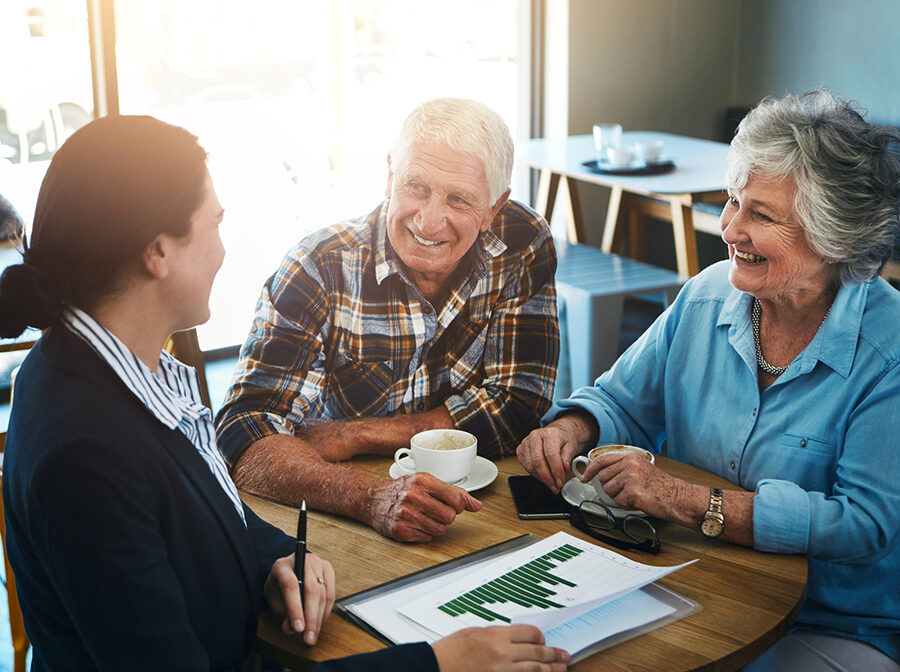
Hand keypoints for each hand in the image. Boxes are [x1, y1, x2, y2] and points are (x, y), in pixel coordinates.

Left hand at [263, 552, 335, 644]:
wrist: (287, 571)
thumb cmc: (279, 586)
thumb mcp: (274, 600)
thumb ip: (284, 614)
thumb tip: (295, 630)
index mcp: (282, 566)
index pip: (291, 586)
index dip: (295, 609)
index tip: (298, 628)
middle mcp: (302, 560)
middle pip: (311, 590)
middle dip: (311, 618)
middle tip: (308, 637)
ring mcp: (317, 563)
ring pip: (323, 594)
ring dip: (319, 618)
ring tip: (313, 634)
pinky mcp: (328, 569)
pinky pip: (331, 593)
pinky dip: (326, 611)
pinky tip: (320, 622)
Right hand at [367, 472, 481, 541]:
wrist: (373, 499)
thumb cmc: (403, 489)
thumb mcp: (427, 482)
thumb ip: (454, 492)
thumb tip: (477, 505)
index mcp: (422, 481)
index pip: (456, 498)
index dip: (459, 504)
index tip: (453, 504)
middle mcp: (413, 497)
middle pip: (450, 516)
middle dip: (447, 516)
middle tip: (436, 510)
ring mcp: (406, 515)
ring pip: (440, 529)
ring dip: (436, 525)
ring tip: (424, 516)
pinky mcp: (400, 531)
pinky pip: (427, 538)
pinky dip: (424, 533)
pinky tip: (415, 523)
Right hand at [431, 625, 569, 671]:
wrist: (434, 668)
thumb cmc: (449, 652)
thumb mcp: (474, 634)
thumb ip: (495, 636)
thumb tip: (512, 639)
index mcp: (496, 636)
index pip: (530, 633)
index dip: (540, 637)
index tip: (543, 640)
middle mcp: (502, 654)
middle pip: (537, 652)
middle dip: (553, 654)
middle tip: (564, 656)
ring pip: (535, 670)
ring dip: (550, 669)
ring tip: (560, 669)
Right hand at [516, 425, 582, 492]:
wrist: (556, 433)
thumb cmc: (563, 439)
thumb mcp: (571, 446)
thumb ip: (567, 457)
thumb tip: (564, 468)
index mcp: (549, 433)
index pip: (551, 455)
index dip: (556, 471)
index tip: (560, 482)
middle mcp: (535, 436)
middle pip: (538, 461)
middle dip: (547, 478)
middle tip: (555, 487)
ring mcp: (526, 443)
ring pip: (530, 466)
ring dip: (541, 478)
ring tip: (551, 484)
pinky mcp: (520, 450)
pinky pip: (526, 467)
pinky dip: (535, 475)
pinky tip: (544, 477)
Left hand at [579, 452, 680, 516]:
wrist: (677, 497)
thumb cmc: (660, 486)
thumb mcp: (640, 468)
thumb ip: (621, 467)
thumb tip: (599, 473)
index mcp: (630, 456)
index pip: (601, 460)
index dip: (590, 470)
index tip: (584, 477)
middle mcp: (630, 463)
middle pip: (602, 477)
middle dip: (610, 488)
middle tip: (626, 490)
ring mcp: (631, 476)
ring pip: (608, 490)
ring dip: (619, 497)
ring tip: (634, 495)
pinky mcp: (633, 491)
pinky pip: (618, 501)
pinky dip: (626, 505)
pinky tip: (638, 501)